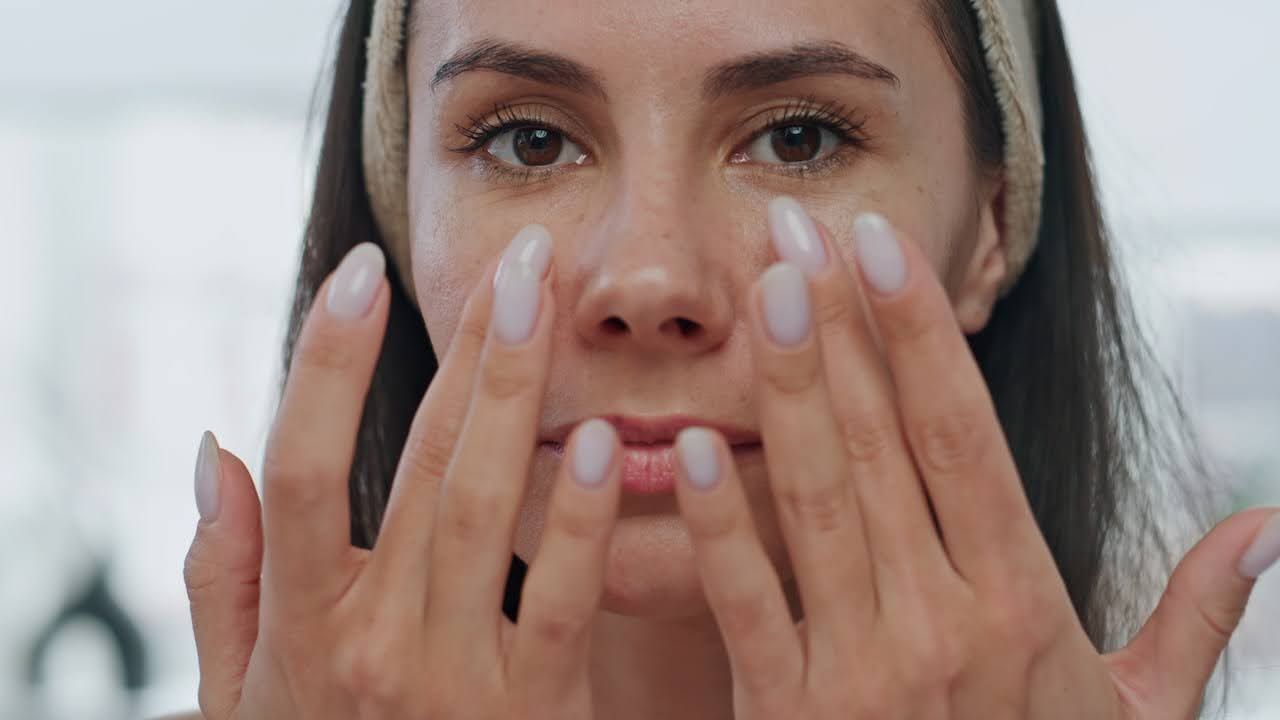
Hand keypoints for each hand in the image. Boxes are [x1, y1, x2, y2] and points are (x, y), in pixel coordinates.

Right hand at [182, 227, 623, 718]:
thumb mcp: (241, 697)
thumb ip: (226, 578)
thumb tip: (214, 448)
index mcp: (302, 626)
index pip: (302, 467)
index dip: (327, 361)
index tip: (360, 269)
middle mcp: (374, 643)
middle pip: (421, 465)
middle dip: (469, 348)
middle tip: (516, 256)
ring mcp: (456, 678)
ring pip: (486, 510)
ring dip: (519, 398)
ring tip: (549, 303)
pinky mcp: (534, 710)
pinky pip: (561, 602)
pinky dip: (578, 521)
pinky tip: (601, 442)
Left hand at [671, 199, 1279, 718]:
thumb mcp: (1135, 716)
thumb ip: (1196, 620)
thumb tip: (1268, 527)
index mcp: (1023, 604)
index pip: (965, 437)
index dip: (923, 334)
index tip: (885, 245)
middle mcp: (947, 622)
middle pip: (886, 445)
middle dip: (844, 328)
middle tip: (800, 229)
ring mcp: (866, 668)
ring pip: (822, 501)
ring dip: (792, 391)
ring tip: (765, 292)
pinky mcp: (793, 714)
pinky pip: (749, 604)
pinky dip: (720, 525)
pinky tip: (688, 445)